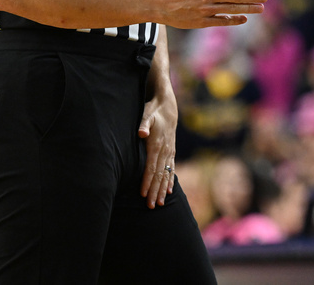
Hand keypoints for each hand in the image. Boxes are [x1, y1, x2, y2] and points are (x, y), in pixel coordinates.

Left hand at [138, 88, 177, 207]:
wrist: (168, 107)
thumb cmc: (153, 112)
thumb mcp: (146, 115)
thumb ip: (143, 125)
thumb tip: (141, 133)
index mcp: (157, 145)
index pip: (151, 167)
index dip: (147, 181)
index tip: (142, 194)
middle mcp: (165, 151)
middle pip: (159, 175)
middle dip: (154, 191)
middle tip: (150, 206)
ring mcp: (170, 152)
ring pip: (166, 174)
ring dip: (162, 189)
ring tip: (159, 203)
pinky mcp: (171, 152)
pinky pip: (171, 169)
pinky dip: (170, 180)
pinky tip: (169, 191)